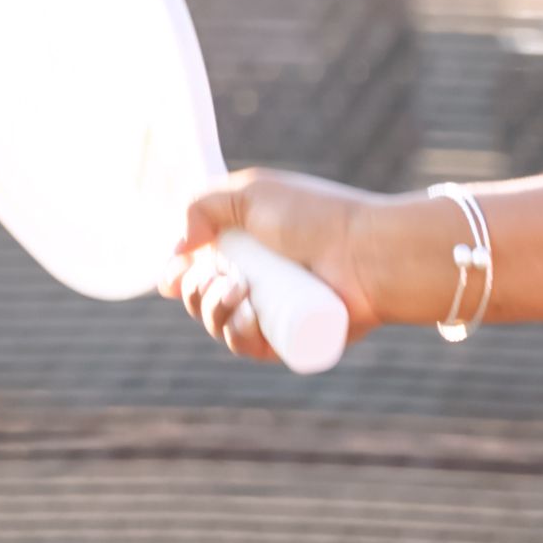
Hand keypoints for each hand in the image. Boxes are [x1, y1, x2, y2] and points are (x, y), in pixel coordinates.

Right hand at [164, 168, 395, 363]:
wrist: (369, 250)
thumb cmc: (315, 217)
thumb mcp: (253, 193)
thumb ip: (202, 203)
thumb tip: (179, 249)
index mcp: (244, 249)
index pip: (193, 270)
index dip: (176, 276)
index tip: (173, 272)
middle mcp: (256, 282)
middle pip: (199, 301)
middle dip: (196, 292)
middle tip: (224, 277)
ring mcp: (274, 313)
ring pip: (220, 327)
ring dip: (213, 312)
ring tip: (241, 290)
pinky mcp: (292, 340)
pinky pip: (250, 349)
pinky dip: (239, 335)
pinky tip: (249, 317)